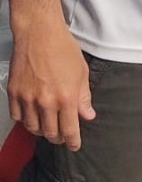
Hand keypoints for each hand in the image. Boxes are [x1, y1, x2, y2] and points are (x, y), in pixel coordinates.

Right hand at [8, 15, 95, 150]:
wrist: (39, 34)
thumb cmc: (64, 49)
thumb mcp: (81, 72)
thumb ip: (83, 97)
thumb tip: (88, 115)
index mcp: (66, 97)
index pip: (69, 129)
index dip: (72, 141)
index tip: (74, 146)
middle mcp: (45, 102)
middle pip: (50, 132)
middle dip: (58, 138)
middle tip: (62, 137)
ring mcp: (27, 99)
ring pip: (32, 127)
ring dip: (42, 130)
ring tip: (48, 127)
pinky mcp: (13, 93)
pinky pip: (18, 116)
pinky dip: (25, 120)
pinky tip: (32, 116)